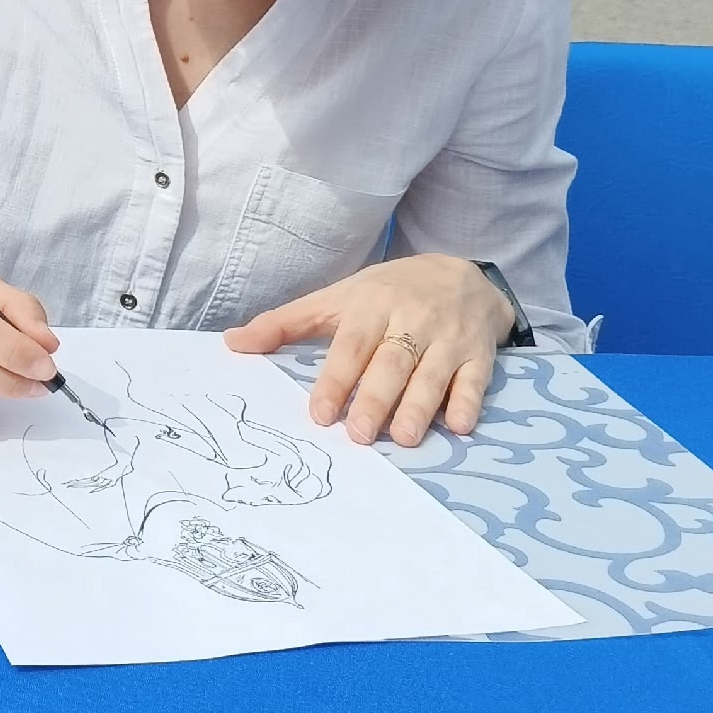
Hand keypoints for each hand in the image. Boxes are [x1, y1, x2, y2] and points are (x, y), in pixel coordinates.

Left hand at [224, 254, 516, 447]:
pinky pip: (476, 380)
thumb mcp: (336, 299)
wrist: (462, 273)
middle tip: (360, 436)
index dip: (336, 378)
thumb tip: (231, 343)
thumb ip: (286, 323)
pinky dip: (468, 402)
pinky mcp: (481, 353)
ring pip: (433, 374)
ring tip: (404, 438)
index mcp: (371, 304)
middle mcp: (411, 319)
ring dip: (420, 407)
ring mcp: (449, 337)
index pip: (351, 344)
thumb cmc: (387, 293)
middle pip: (392, 362)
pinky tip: (458, 426)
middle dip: (377, 398)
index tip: (320, 414)